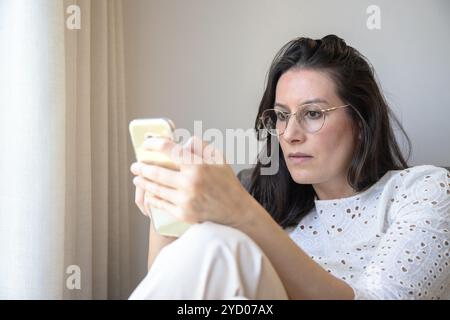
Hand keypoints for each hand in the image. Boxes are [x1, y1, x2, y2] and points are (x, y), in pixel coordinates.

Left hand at [130, 136, 254, 227]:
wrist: (235, 211)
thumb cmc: (227, 184)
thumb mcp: (219, 159)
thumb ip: (201, 146)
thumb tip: (183, 141)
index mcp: (198, 166)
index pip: (169, 149)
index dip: (154, 144)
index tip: (146, 144)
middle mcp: (189, 182)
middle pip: (157, 172)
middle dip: (142, 167)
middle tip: (135, 165)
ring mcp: (185, 199)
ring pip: (156, 189)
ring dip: (143, 182)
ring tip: (137, 178)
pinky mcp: (183, 213)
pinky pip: (161, 204)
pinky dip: (152, 198)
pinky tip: (148, 194)